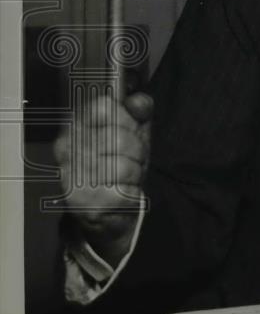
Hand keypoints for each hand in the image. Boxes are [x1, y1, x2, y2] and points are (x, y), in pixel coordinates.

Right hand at [54, 91, 152, 264]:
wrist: (111, 211)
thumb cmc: (120, 165)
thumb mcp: (134, 131)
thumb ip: (138, 110)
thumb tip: (138, 102)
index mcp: (77, 125)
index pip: (104, 106)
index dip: (126, 119)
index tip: (129, 131)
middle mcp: (67, 149)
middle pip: (120, 138)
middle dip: (137, 151)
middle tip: (132, 160)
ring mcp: (73, 177)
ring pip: (124, 166)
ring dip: (135, 173)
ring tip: (127, 178)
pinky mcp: (84, 203)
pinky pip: (124, 192)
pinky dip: (132, 194)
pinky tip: (123, 193)